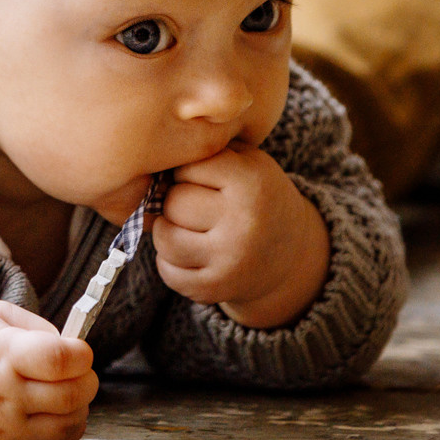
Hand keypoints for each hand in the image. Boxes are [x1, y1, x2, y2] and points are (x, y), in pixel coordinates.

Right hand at [0, 301, 96, 439]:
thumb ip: (38, 329)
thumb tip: (76, 352)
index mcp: (0, 352)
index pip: (59, 359)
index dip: (81, 354)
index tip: (80, 350)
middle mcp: (1, 393)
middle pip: (71, 394)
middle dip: (87, 381)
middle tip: (80, 372)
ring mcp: (2, 428)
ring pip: (69, 424)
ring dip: (79, 407)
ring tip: (66, 393)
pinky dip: (65, 430)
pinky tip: (53, 414)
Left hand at [152, 139, 330, 329]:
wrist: (291, 252)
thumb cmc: (257, 196)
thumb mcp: (248, 161)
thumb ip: (206, 150)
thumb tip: (148, 168)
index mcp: (251, 183)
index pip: (187, 167)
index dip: (187, 170)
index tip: (202, 178)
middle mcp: (243, 223)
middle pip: (173, 203)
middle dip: (175, 200)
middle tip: (196, 203)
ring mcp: (229, 260)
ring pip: (165, 237)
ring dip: (168, 229)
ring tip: (188, 226)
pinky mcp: (215, 289)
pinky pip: (167, 271)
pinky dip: (170, 260)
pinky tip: (190, 251)